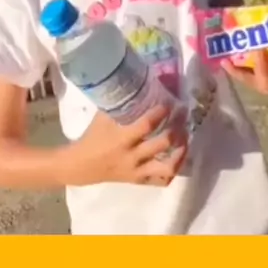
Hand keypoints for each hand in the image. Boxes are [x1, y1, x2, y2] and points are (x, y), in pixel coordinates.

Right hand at [62, 105, 187, 186]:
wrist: (81, 166)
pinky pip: (162, 180)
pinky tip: (178, 157)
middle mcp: (132, 157)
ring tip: (185, 138)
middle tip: (183, 115)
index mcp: (121, 139)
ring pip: (167, 166)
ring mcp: (137, 171)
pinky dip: (173, 170)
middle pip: (162, 143)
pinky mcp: (139, 181)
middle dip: (177, 127)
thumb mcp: (102, 118)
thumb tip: (140, 87)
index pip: (147, 125)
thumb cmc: (92, 137)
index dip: (161, 112)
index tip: (170, 102)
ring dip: (180, 152)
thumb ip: (120, 106)